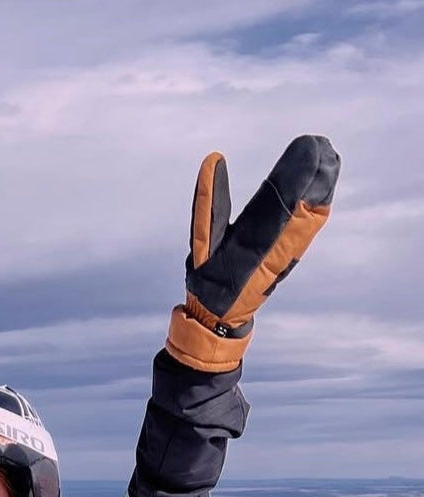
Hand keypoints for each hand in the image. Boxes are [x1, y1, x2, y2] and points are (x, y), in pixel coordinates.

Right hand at [166, 134, 339, 372]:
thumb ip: (208, 202)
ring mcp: (287, 254)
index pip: (278, 201)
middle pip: (302, 204)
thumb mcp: (200, 244)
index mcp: (250, 243)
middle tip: (323, 143)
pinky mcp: (292, 257)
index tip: (307, 145)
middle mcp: (274, 248)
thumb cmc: (207, 280)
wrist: (221, 320)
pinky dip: (320, 202)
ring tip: (329, 156)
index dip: (296, 174)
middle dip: (315, 174)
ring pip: (312, 214)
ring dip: (322, 185)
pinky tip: (325, 184)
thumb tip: (215, 159)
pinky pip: (311, 226)